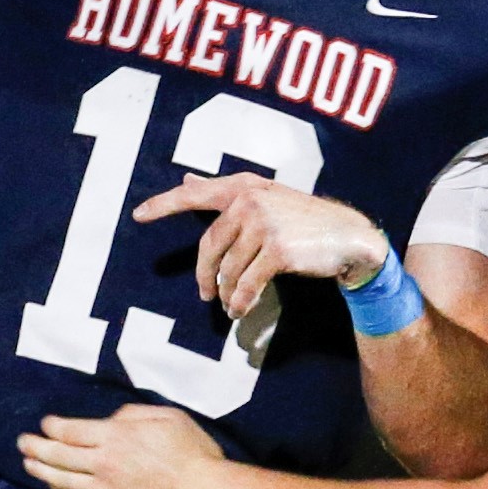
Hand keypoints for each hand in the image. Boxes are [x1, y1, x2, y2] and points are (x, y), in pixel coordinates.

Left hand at [19, 405, 224, 488]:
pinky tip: (56, 487)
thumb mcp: (168, 417)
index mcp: (116, 437)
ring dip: (42, 472)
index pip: (70, 430)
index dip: (52, 426)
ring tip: (29, 465)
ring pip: (63, 481)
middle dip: (36, 448)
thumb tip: (113, 420)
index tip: (45, 423)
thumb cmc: (193, 453)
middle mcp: (103, 464)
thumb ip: (135, 414)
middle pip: (58, 456)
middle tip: (22, 443)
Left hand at [132, 173, 389, 316]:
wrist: (349, 237)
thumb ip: (226, 192)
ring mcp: (265, 224)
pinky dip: (240, 300)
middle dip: (203, 274)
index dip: (164, 204)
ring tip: (230, 306)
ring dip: (226, 293)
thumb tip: (187, 179)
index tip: (138, 215)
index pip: (196, 195)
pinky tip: (239, 309)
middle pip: (209, 244)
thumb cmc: (304, 219)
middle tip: (204, 294)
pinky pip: (247, 283)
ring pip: (228, 268)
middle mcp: (251, 200)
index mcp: (244, 186)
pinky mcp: (278, 251)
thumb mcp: (266, 196)